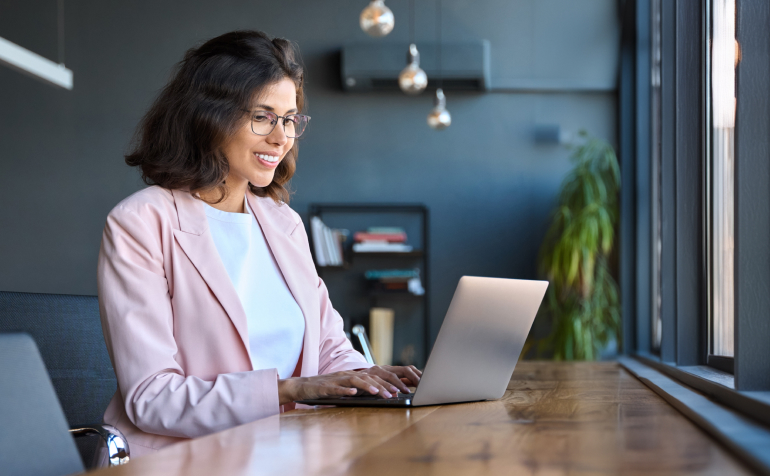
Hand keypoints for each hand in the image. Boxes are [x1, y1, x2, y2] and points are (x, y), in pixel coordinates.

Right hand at [277, 367, 419, 404]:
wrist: (302, 386)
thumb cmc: (325, 388)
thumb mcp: (346, 387)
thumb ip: (360, 388)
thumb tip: (380, 392)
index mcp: (353, 375)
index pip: (375, 377)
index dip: (388, 382)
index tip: (401, 390)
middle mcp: (347, 374)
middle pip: (369, 377)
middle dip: (384, 385)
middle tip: (396, 393)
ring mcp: (336, 380)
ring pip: (355, 381)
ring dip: (369, 387)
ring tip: (380, 393)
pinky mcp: (325, 387)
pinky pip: (336, 388)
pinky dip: (345, 390)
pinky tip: (353, 393)